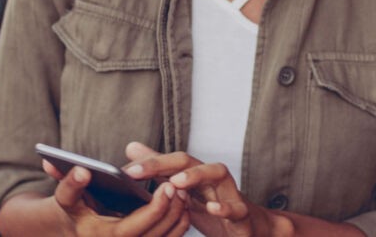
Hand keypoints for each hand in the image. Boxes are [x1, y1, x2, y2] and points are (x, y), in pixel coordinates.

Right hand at [44, 159, 189, 235]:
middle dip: (172, 209)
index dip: (155, 208)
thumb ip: (71, 185)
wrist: (78, 229)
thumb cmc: (73, 211)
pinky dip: (179, 223)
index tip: (168, 185)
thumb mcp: (66, 198)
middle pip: (157, 234)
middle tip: (180, 185)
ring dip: (179, 215)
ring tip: (183, 191)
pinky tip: (182, 203)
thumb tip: (82, 170)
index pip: (136, 228)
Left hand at [123, 143, 293, 236]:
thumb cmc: (214, 206)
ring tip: (176, 182)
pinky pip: (236, 207)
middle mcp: (212, 178)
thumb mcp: (183, 190)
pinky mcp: (242, 214)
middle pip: (190, 161)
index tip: (125, 170)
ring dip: (196, 175)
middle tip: (139, 171)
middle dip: (163, 164)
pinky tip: (211, 208)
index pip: (170, 161)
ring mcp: (229, 193)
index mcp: (196, 173)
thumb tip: (132, 148)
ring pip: (217, 173)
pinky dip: (225, 207)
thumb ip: (159, 169)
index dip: (148, 164)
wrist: (250, 227)